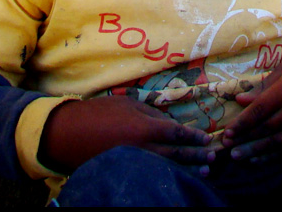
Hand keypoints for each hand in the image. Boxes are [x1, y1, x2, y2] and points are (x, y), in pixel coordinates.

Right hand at [40, 95, 217, 173]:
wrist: (69, 134)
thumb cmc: (99, 113)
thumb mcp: (127, 104)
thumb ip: (152, 113)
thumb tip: (171, 124)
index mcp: (144, 128)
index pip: (176, 134)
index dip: (194, 137)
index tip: (207, 139)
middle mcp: (143, 148)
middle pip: (176, 154)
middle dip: (196, 155)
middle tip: (213, 157)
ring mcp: (135, 163)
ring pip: (167, 168)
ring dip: (187, 169)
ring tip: (203, 171)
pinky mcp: (126, 172)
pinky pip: (152, 174)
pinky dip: (168, 175)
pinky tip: (177, 176)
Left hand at [220, 50, 281, 160]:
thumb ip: (262, 87)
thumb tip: (240, 100)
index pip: (260, 110)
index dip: (242, 122)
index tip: (227, 132)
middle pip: (266, 128)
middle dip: (244, 139)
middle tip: (226, 146)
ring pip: (276, 141)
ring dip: (255, 151)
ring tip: (237, 156)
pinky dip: (273, 155)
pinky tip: (259, 159)